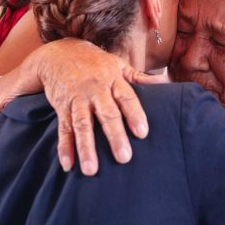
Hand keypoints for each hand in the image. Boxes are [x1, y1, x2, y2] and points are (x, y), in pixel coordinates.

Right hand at [27, 39, 156, 174]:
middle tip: (124, 158)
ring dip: (86, 147)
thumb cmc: (95, 63)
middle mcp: (95, 90)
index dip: (135, 115)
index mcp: (112, 80)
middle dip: (114, 136)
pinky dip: (65, 147)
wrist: (59, 54)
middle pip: (106, 114)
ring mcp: (77, 100)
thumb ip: (140, 78)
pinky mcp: (62, 108)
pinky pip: (63, 129)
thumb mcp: (118, 65)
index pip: (127, 98)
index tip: (142, 133)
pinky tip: (69, 165)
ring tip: (91, 170)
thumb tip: (166, 82)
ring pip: (82, 125)